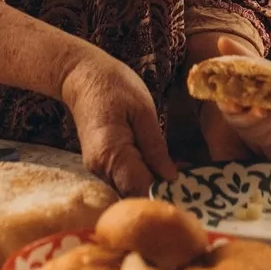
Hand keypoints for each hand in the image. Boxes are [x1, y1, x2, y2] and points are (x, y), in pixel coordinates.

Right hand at [61, 45, 176, 196]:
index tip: (188, 188)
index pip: (140, 188)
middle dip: (160, 190)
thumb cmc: (114, 86)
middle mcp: (100, 168)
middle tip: (190, 180)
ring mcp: (97, 168)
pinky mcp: (99, 164)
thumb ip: (155, 146)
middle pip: (134, 192)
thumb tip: (170, 177)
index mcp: (111, 154)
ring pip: (128, 188)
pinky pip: (123, 178)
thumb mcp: (143, 110)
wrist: (81, 76)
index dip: (164, 191)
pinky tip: (157, 164)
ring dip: (151, 183)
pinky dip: (141, 175)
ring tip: (178, 170)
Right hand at [194, 35, 270, 163]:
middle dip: (254, 117)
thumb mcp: (252, 64)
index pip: (226, 105)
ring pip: (261, 133)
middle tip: (264, 110)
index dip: (230, 105)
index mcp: (230, 100)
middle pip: (243, 123)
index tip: (235, 103)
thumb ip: (237, 54)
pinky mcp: (267, 140)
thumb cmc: (262, 77)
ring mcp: (253, 132)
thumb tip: (222, 40)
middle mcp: (238, 118)